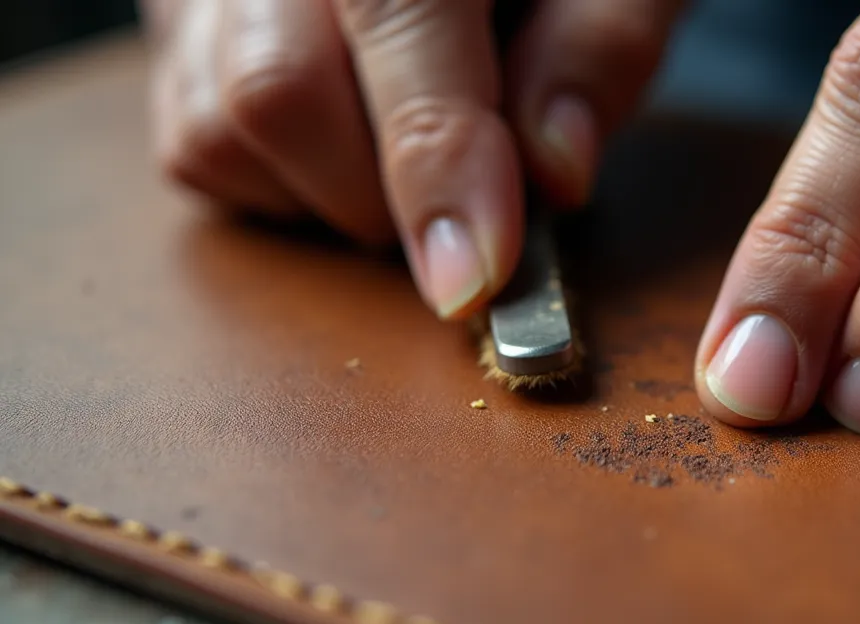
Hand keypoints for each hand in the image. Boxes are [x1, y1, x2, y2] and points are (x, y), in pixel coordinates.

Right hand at [142, 0, 682, 318]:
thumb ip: (599, 48)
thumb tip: (556, 171)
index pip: (400, 17)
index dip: (436, 161)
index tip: (473, 278)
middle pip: (279, 90)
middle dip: (383, 192)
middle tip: (466, 193)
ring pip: (219, 130)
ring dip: (331, 192)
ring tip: (403, 147)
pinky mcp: (178, 35)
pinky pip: (196, 150)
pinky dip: (283, 186)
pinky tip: (347, 141)